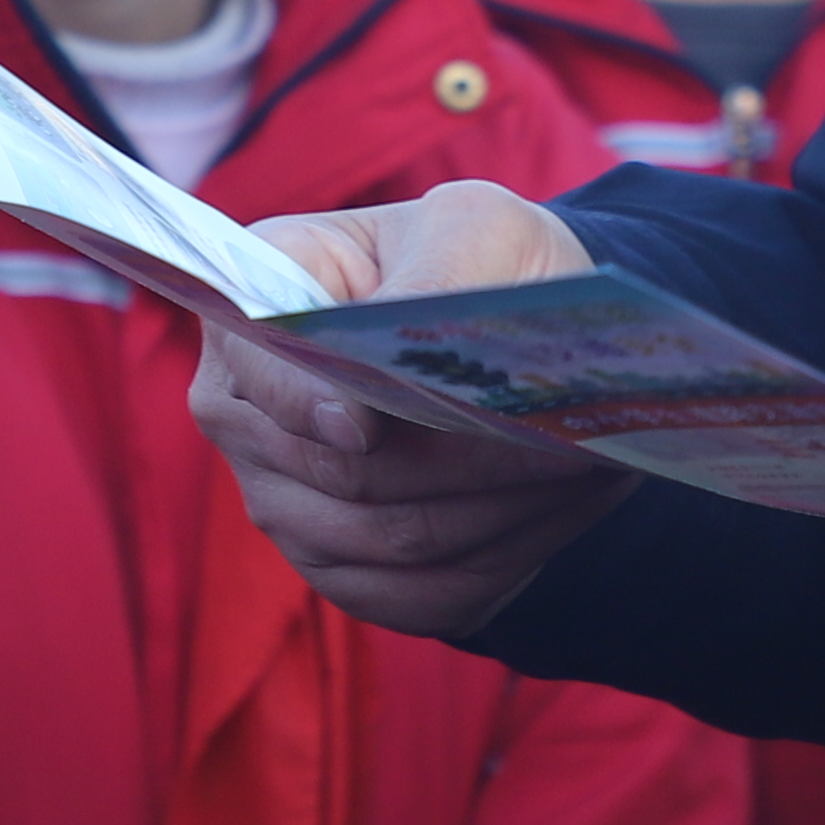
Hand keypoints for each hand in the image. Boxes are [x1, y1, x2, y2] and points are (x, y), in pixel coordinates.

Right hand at [185, 183, 636, 639]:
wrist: (519, 335)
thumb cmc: (489, 261)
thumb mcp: (477, 229)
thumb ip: (428, 280)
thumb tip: (372, 393)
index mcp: (254, 301)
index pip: (255, 367)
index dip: (309, 404)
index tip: (371, 427)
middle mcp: (243, 408)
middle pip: (339, 472)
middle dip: (458, 462)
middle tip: (557, 442)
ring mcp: (281, 497)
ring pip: (386, 539)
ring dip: (494, 513)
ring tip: (582, 472)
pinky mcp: (340, 568)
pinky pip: (412, 594)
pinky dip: (496, 563)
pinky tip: (555, 514)